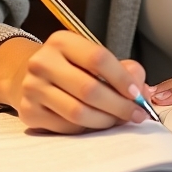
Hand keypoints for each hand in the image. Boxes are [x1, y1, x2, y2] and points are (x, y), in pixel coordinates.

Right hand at [14, 31, 153, 132]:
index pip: (98, 59)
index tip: (138, 94)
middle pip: (89, 89)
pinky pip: (66, 127)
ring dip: (106, 120)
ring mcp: (33, 88)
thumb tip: (143, 92)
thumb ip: (124, 70)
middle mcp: (43, 62)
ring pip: (77, 112)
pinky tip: (98, 124)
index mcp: (62, 42)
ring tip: (120, 120)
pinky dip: (88, 129)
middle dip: (119, 105)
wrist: (30, 77)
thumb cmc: (71, 67)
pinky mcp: (29, 112)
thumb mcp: (94, 58)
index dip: (122, 79)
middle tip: (137, 114)